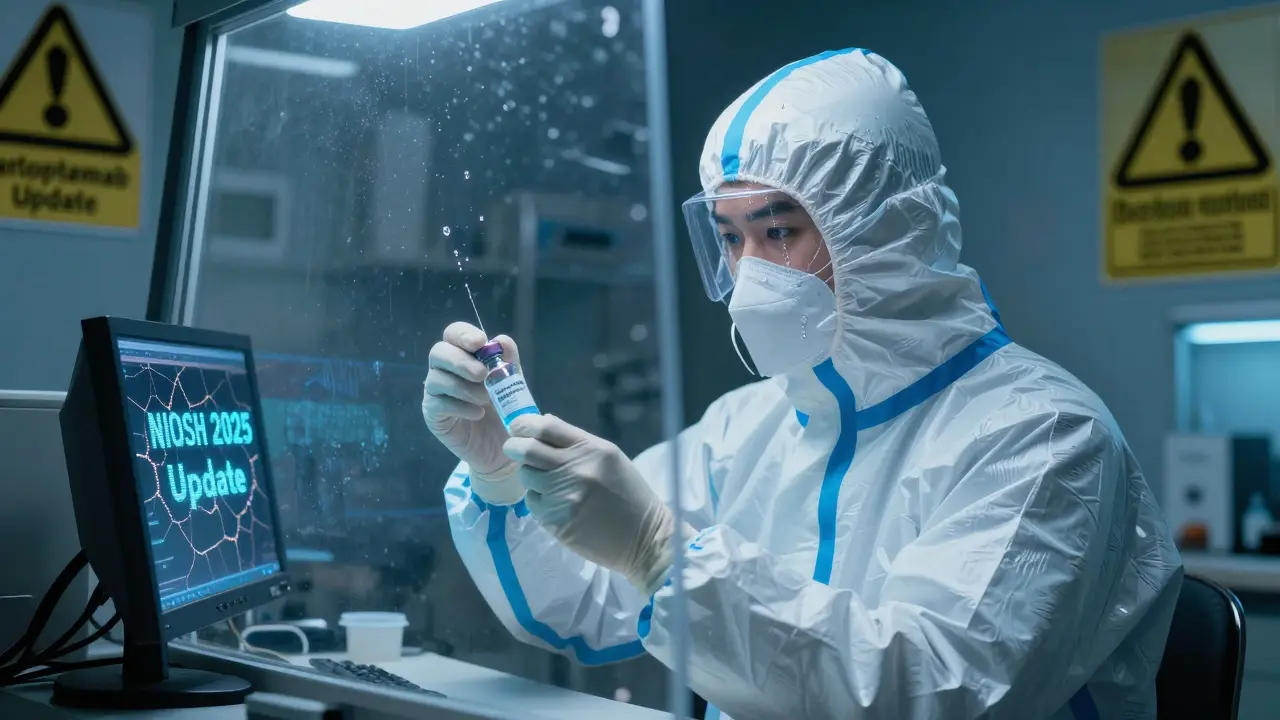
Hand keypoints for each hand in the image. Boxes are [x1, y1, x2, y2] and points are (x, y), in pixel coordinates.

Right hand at [423, 322, 523, 504]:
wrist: (502, 445)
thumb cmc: (504, 408)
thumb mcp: (512, 383)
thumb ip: (508, 362)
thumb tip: (502, 340)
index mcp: (463, 355)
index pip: (453, 334)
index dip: (463, 334)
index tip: (480, 342)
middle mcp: (444, 369)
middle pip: (438, 352)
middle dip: (461, 361)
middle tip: (482, 374)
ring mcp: (435, 392)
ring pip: (436, 379)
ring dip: (463, 387)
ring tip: (485, 399)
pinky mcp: (433, 414)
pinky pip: (438, 404)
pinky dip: (460, 406)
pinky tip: (478, 413)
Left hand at [504, 415, 675, 594]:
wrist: (644, 538)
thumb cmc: (628, 495)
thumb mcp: (610, 458)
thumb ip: (577, 442)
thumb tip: (541, 425)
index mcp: (591, 449)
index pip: (545, 427)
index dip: (525, 425)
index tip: (518, 427)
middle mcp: (575, 469)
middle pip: (526, 449)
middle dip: (514, 446)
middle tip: (514, 448)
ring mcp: (563, 496)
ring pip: (526, 476)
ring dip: (530, 475)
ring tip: (545, 481)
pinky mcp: (555, 520)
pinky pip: (533, 502)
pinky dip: (538, 500)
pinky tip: (555, 503)